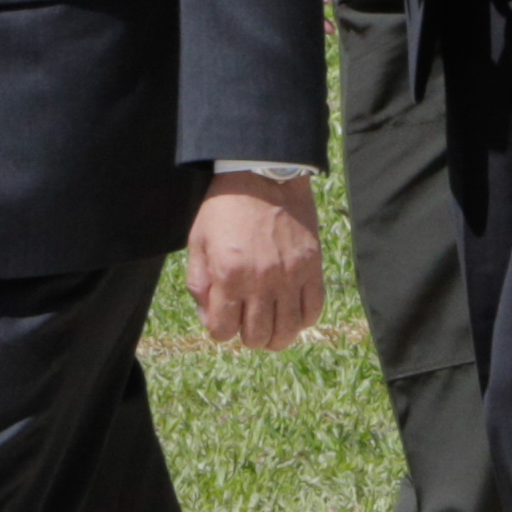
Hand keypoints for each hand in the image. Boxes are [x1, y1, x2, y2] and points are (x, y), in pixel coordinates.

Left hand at [188, 170, 322, 350]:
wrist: (262, 174)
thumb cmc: (225, 207)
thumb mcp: (198, 242)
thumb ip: (199, 284)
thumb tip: (209, 318)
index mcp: (229, 275)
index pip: (223, 330)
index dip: (220, 331)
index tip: (223, 320)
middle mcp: (261, 280)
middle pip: (257, 336)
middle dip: (248, 337)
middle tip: (247, 325)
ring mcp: (290, 275)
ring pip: (287, 330)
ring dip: (276, 337)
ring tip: (271, 328)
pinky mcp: (312, 267)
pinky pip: (313, 309)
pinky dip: (302, 319)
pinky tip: (292, 314)